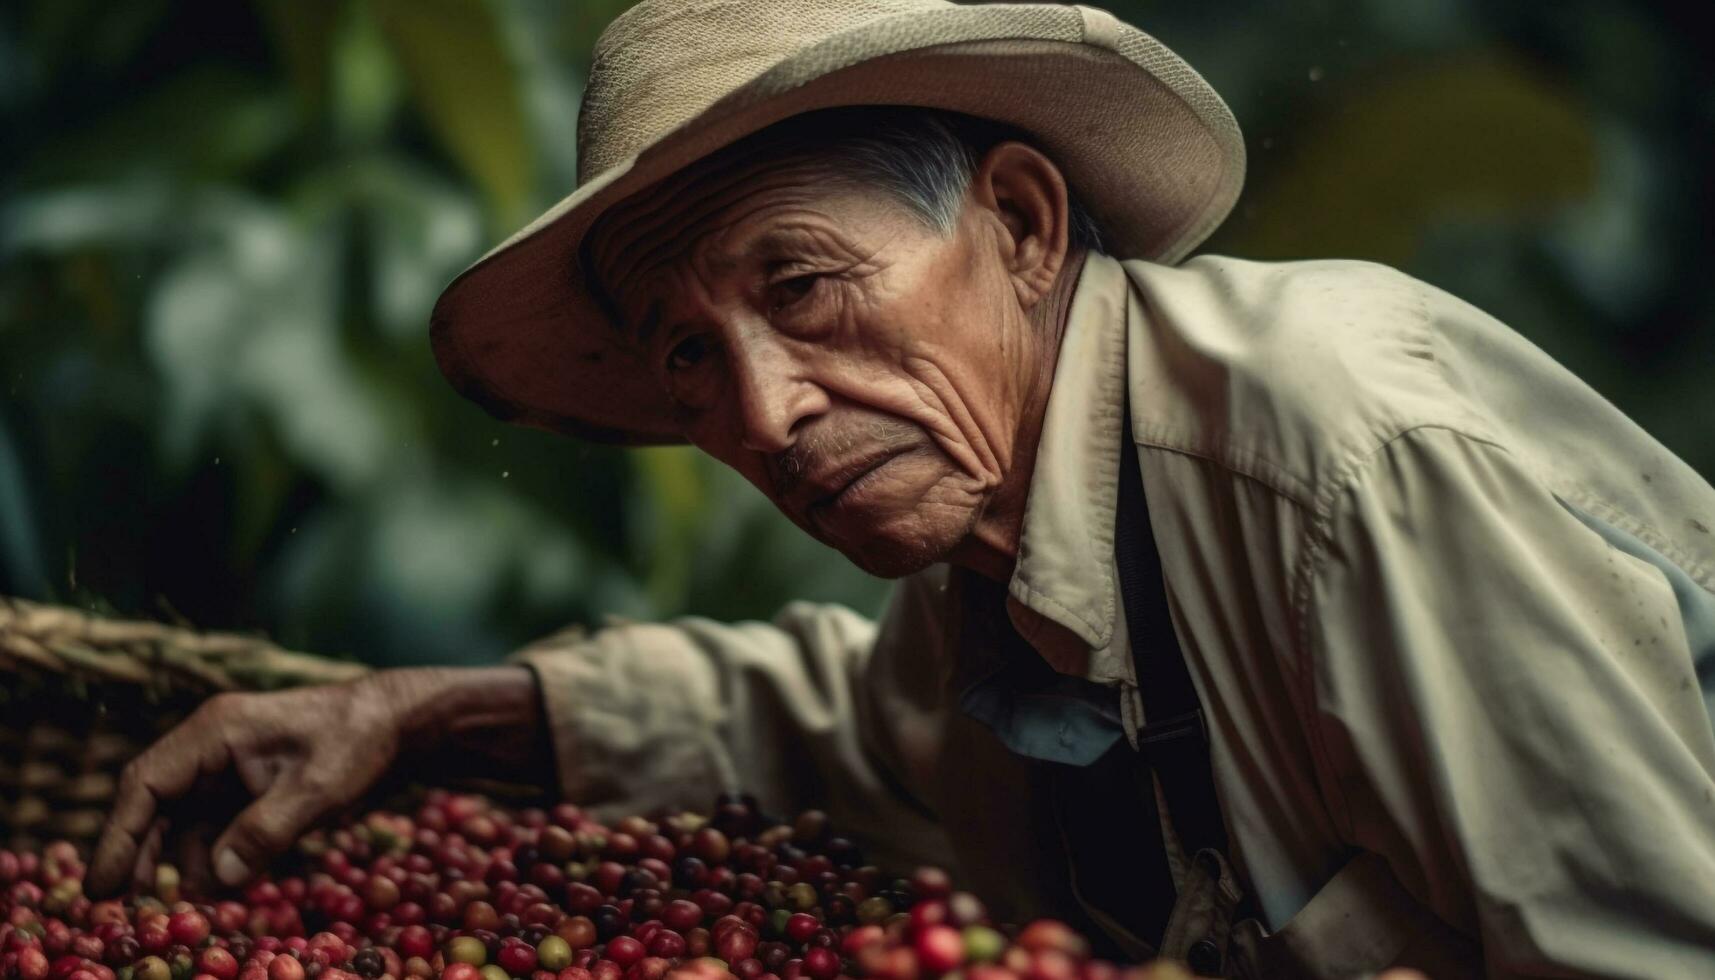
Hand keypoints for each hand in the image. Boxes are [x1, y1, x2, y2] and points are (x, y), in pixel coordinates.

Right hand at [85, 666, 545, 896]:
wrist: (402, 724)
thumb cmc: (359, 742)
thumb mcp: (317, 789)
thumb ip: (264, 832)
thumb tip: (216, 879)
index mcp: (216, 731)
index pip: (146, 783)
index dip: (119, 835)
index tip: (103, 885)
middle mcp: (213, 747)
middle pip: (155, 806)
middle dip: (140, 856)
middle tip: (125, 910)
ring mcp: (231, 768)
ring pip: (186, 823)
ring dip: (183, 864)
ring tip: (190, 909)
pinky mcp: (252, 788)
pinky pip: (218, 827)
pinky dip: (216, 858)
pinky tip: (225, 889)